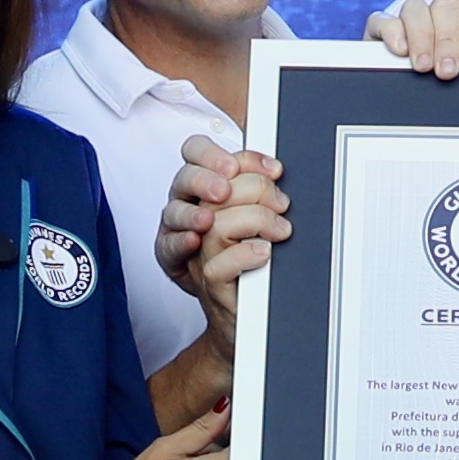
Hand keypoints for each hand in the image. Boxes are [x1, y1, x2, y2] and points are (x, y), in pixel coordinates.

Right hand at [159, 135, 286, 314]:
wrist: (247, 305)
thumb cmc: (246, 252)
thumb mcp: (252, 209)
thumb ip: (256, 184)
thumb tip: (274, 169)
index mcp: (202, 188)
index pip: (193, 153)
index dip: (209, 154)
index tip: (235, 165)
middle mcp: (190, 211)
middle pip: (184, 181)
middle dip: (207, 181)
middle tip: (228, 190)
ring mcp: (193, 245)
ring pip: (194, 222)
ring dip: (227, 218)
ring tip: (260, 224)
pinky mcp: (206, 279)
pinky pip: (212, 266)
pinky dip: (238, 256)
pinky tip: (261, 251)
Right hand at [365, 0, 458, 79]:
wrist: (431, 113)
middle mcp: (440, 14)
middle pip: (445, 5)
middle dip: (448, 40)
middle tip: (447, 71)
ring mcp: (411, 20)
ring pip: (415, 7)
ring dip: (422, 36)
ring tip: (424, 66)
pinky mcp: (382, 32)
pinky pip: (382, 19)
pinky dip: (392, 31)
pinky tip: (401, 50)